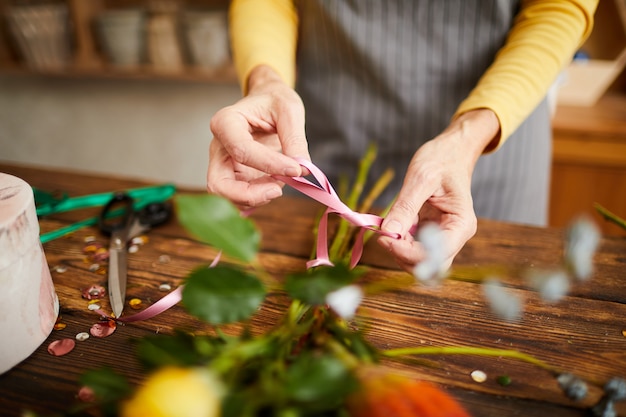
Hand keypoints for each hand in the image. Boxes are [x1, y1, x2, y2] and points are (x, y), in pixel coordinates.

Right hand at [208, 65, 309, 208]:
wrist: (268, 102)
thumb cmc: (274, 101)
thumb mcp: (290, 110)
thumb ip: (295, 139)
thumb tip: (302, 170)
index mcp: (226, 122)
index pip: (241, 151)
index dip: (269, 165)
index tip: (296, 170)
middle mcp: (218, 146)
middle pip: (219, 184)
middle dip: (248, 195)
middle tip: (278, 191)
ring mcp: (224, 164)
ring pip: (226, 196)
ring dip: (255, 199)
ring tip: (280, 185)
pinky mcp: (234, 176)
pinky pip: (238, 198)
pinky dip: (255, 200)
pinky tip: (273, 189)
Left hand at [378, 109, 500, 273]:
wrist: (451, 152)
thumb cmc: (441, 160)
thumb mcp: (421, 178)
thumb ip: (406, 206)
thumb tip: (388, 232)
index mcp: (461, 224)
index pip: (436, 255)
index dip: (409, 253)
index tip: (385, 238)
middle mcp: (455, 236)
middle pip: (430, 266)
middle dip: (404, 256)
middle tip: (383, 235)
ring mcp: (444, 237)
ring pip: (421, 262)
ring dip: (400, 251)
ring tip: (388, 227)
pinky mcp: (431, 234)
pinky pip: (415, 249)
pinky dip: (400, 243)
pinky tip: (392, 226)